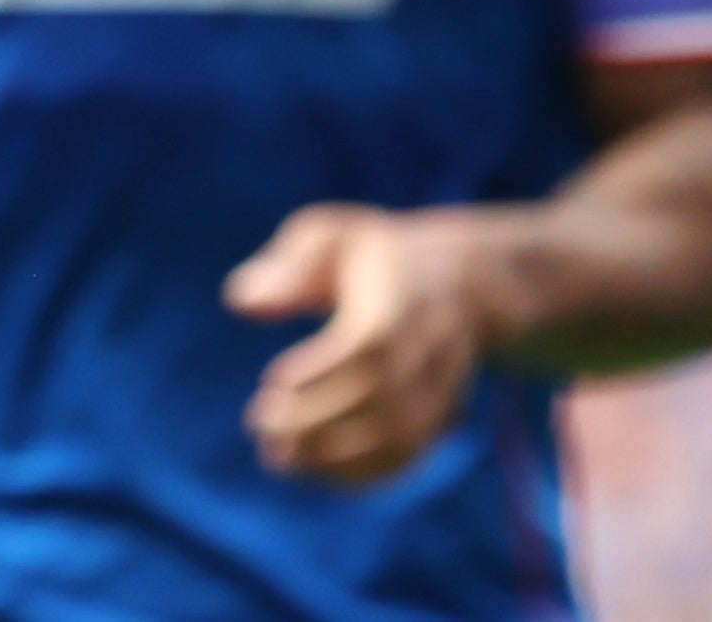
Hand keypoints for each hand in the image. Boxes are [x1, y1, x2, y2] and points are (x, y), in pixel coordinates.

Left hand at [225, 203, 501, 486]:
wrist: (468, 282)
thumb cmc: (378, 257)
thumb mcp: (331, 237)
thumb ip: (288, 269)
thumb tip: (243, 304)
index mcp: (399, 297)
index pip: (369, 344)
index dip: (321, 372)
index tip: (272, 383)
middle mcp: (430, 347)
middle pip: (380, 398)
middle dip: (315, 421)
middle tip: (260, 426)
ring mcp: (444, 387)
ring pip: (397, 437)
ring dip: (334, 457)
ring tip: (278, 456)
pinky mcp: (446, 418)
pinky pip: (409, 456)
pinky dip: (361, 473)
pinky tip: (315, 471)